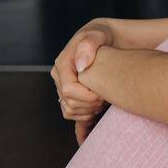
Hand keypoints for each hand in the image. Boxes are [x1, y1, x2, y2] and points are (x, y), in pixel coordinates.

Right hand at [51, 21, 113, 145]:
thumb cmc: (102, 35)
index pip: (68, 91)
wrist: (107, 39)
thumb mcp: (97, 34)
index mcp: (62, 65)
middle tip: (106, 97)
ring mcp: (65, 88)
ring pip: (70, 112)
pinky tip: (89, 133)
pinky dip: (81, 125)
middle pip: (69, 104)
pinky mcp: (73, 96)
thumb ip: (88, 45)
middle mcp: (60, 78)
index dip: (87, 97)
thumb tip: (80, 66)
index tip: (103, 94)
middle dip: (90, 105)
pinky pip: (72, 116)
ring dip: (88, 111)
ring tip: (104, 100)